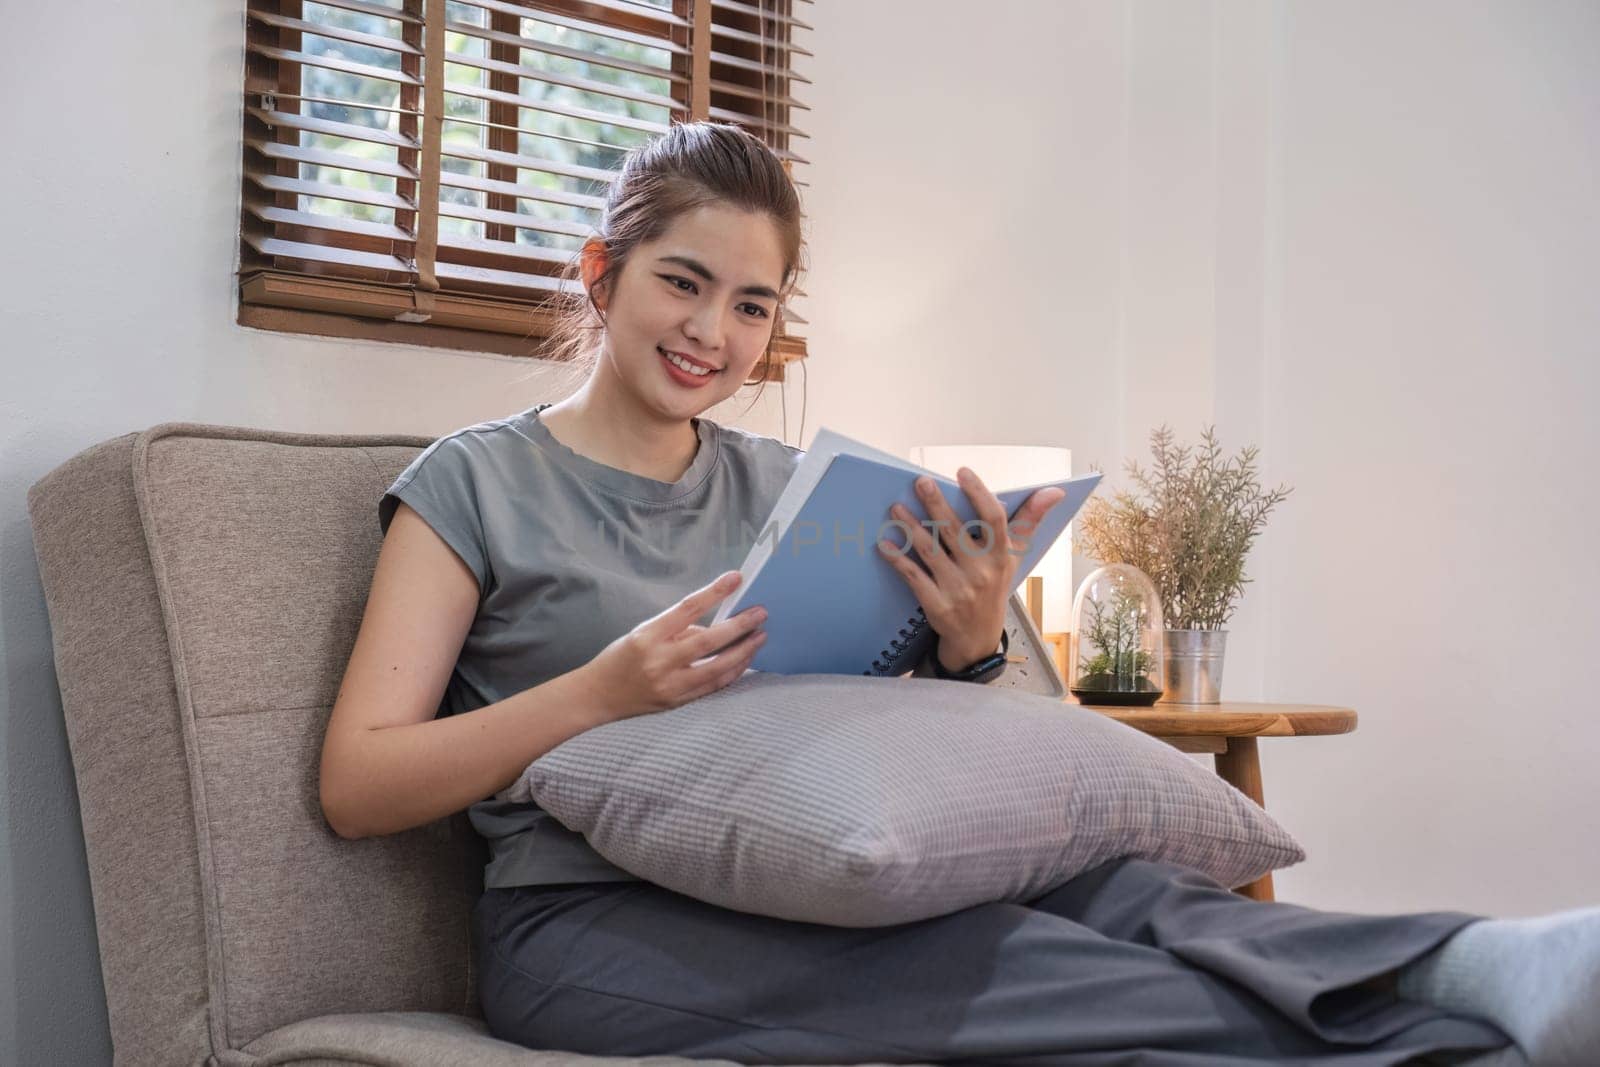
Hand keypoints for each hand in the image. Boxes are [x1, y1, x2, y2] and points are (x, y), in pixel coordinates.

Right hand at [575, 571, 767, 719]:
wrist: (596, 697)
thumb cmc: (620, 659)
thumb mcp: (642, 633)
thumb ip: (678, 629)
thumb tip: (715, 627)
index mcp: (648, 636)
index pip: (688, 608)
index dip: (714, 592)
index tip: (736, 578)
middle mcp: (659, 661)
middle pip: (708, 640)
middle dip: (739, 626)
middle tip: (761, 613)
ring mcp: (669, 685)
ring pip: (717, 668)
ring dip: (743, 652)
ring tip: (760, 637)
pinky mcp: (676, 703)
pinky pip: (712, 687)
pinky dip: (732, 673)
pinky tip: (745, 660)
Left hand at [877, 470, 1065, 671]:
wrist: (977, 639)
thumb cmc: (994, 588)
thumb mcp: (1014, 558)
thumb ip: (1028, 522)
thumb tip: (1054, 491)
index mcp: (1000, 556)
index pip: (994, 520)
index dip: (979, 494)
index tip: (962, 472)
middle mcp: (981, 572)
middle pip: (955, 531)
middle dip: (936, 504)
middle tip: (920, 482)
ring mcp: (958, 589)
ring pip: (930, 551)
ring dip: (910, 528)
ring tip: (896, 508)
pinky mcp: (937, 604)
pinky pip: (914, 576)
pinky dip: (897, 559)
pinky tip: (884, 544)